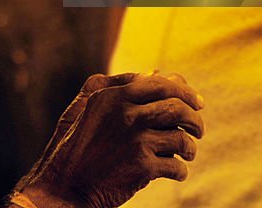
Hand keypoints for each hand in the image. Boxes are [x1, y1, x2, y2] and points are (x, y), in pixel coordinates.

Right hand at [15, 72, 204, 207]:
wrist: (62, 187)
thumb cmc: (72, 145)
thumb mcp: (84, 107)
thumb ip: (114, 85)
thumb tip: (155, 73)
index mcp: (113, 94)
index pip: (162, 83)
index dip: (185, 91)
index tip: (197, 102)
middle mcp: (126, 113)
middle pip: (177, 107)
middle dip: (195, 118)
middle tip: (198, 129)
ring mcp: (135, 140)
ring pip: (180, 137)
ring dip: (190, 147)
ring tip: (188, 152)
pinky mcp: (142, 167)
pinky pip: (175, 166)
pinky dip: (180, 171)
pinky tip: (176, 173)